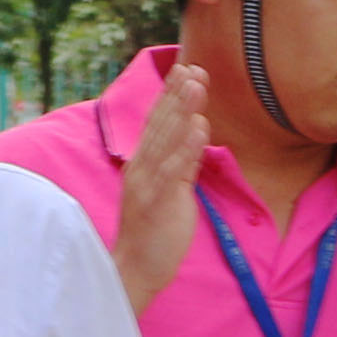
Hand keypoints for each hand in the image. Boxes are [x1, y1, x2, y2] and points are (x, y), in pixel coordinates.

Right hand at [112, 69, 212, 314]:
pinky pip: (174, 170)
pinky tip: (200, 126)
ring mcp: (148, 184)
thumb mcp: (168, 190)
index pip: (157, 123)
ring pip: (166, 140)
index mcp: (142, 164)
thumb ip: (179, 162)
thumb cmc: (153, 231)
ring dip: (182, 110)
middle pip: (160, 124)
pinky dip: (187, 147)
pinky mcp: (158, 202)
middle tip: (192, 66)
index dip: (170, 96)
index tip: (186, 69)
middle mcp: (141, 168)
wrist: (135, 269)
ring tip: (197, 84)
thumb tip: (193, 136)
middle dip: (177, 94)